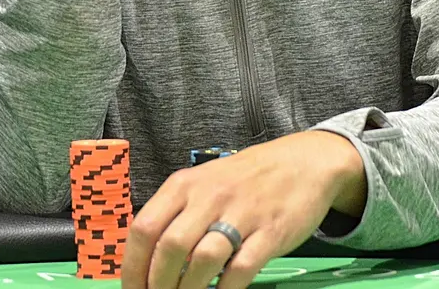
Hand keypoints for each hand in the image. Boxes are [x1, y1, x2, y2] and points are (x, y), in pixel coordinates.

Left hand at [121, 132, 365, 288]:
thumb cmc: (246, 178)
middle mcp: (209, 197)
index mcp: (184, 185)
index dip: (133, 267)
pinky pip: (241, 268)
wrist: (305, 161)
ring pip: (203, 260)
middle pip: (170, 247)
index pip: (144, 228)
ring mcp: (241, 214)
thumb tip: (148, 259)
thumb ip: (178, 213)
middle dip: (158, 284)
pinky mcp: (271, 232)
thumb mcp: (204, 183)